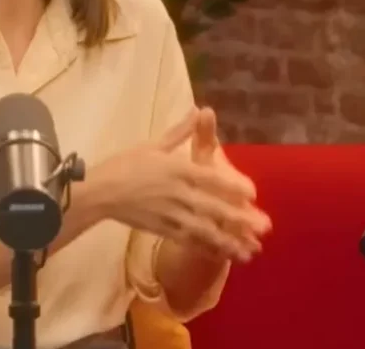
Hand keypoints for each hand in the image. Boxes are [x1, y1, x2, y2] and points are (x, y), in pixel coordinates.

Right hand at [89, 108, 270, 261]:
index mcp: (176, 169)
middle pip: (213, 207)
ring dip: (229, 240)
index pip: (210, 179)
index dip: (232, 187)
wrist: (100, 192)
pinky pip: (189, 241)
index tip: (252, 194)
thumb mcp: (152, 144)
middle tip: (264, 227)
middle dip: (240, 219)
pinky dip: (208, 248)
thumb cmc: (125, 164)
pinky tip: (223, 254)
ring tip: (250, 250)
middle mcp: (177, 193)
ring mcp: (170, 214)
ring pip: (205, 229)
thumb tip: (200, 110)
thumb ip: (180, 132)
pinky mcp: (163, 229)